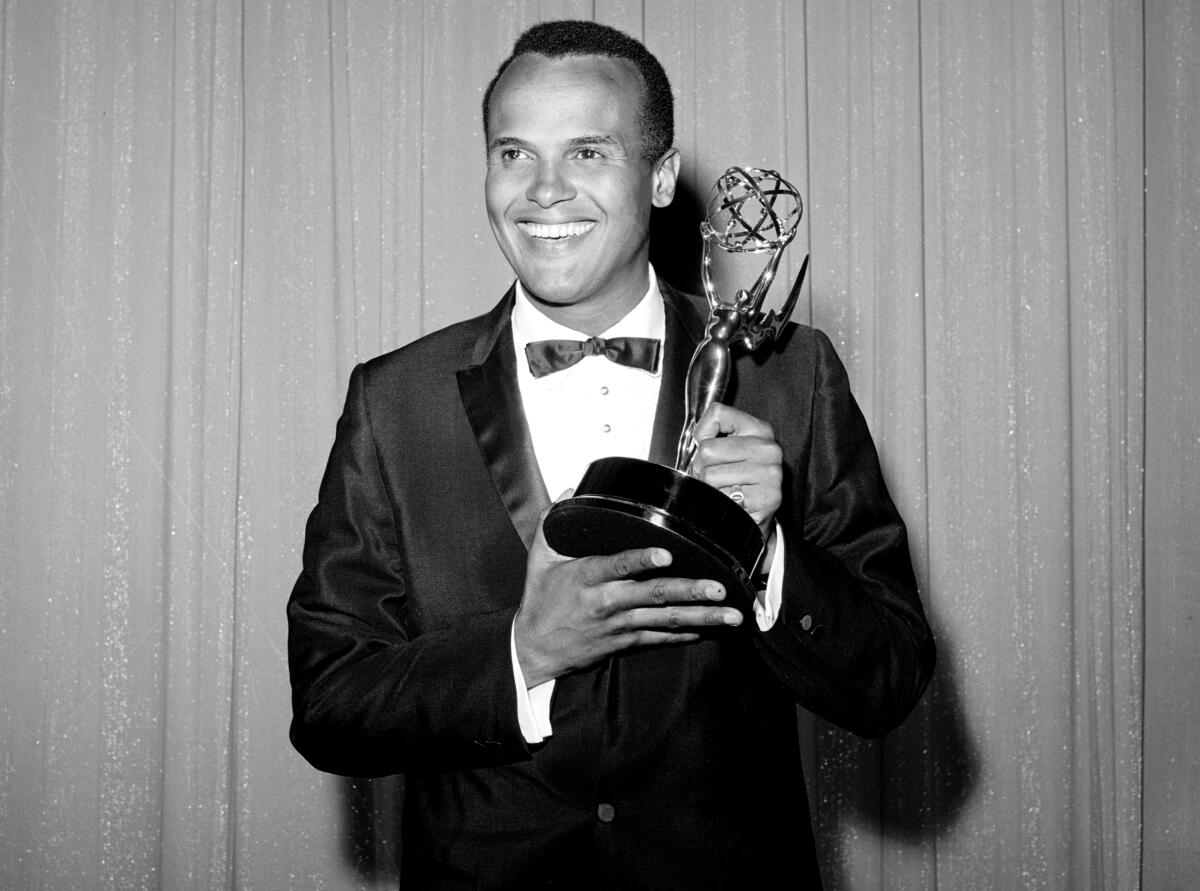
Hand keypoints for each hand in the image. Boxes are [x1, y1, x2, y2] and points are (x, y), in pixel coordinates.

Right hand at [514, 501, 742, 686]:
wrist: (535, 649)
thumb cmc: (541, 600)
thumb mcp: (540, 557)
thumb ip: (553, 521)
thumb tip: (572, 491)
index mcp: (588, 576)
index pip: (619, 565)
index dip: (643, 560)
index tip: (667, 554)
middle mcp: (608, 601)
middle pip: (655, 594)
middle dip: (691, 591)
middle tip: (719, 587)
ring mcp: (620, 624)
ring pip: (667, 619)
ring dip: (702, 616)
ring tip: (731, 614)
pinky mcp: (626, 641)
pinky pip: (661, 638)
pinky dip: (685, 635)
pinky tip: (709, 629)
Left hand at [690, 403, 782, 542]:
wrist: (754, 514)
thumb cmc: (738, 479)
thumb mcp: (727, 447)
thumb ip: (711, 433)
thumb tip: (698, 438)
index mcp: (759, 429)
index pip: (717, 413)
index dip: (703, 433)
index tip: (712, 447)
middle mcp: (769, 448)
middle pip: (708, 450)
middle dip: (703, 467)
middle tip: (718, 476)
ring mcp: (770, 474)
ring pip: (710, 476)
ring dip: (711, 487)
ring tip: (726, 489)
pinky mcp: (767, 499)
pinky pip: (722, 497)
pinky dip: (720, 503)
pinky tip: (733, 501)